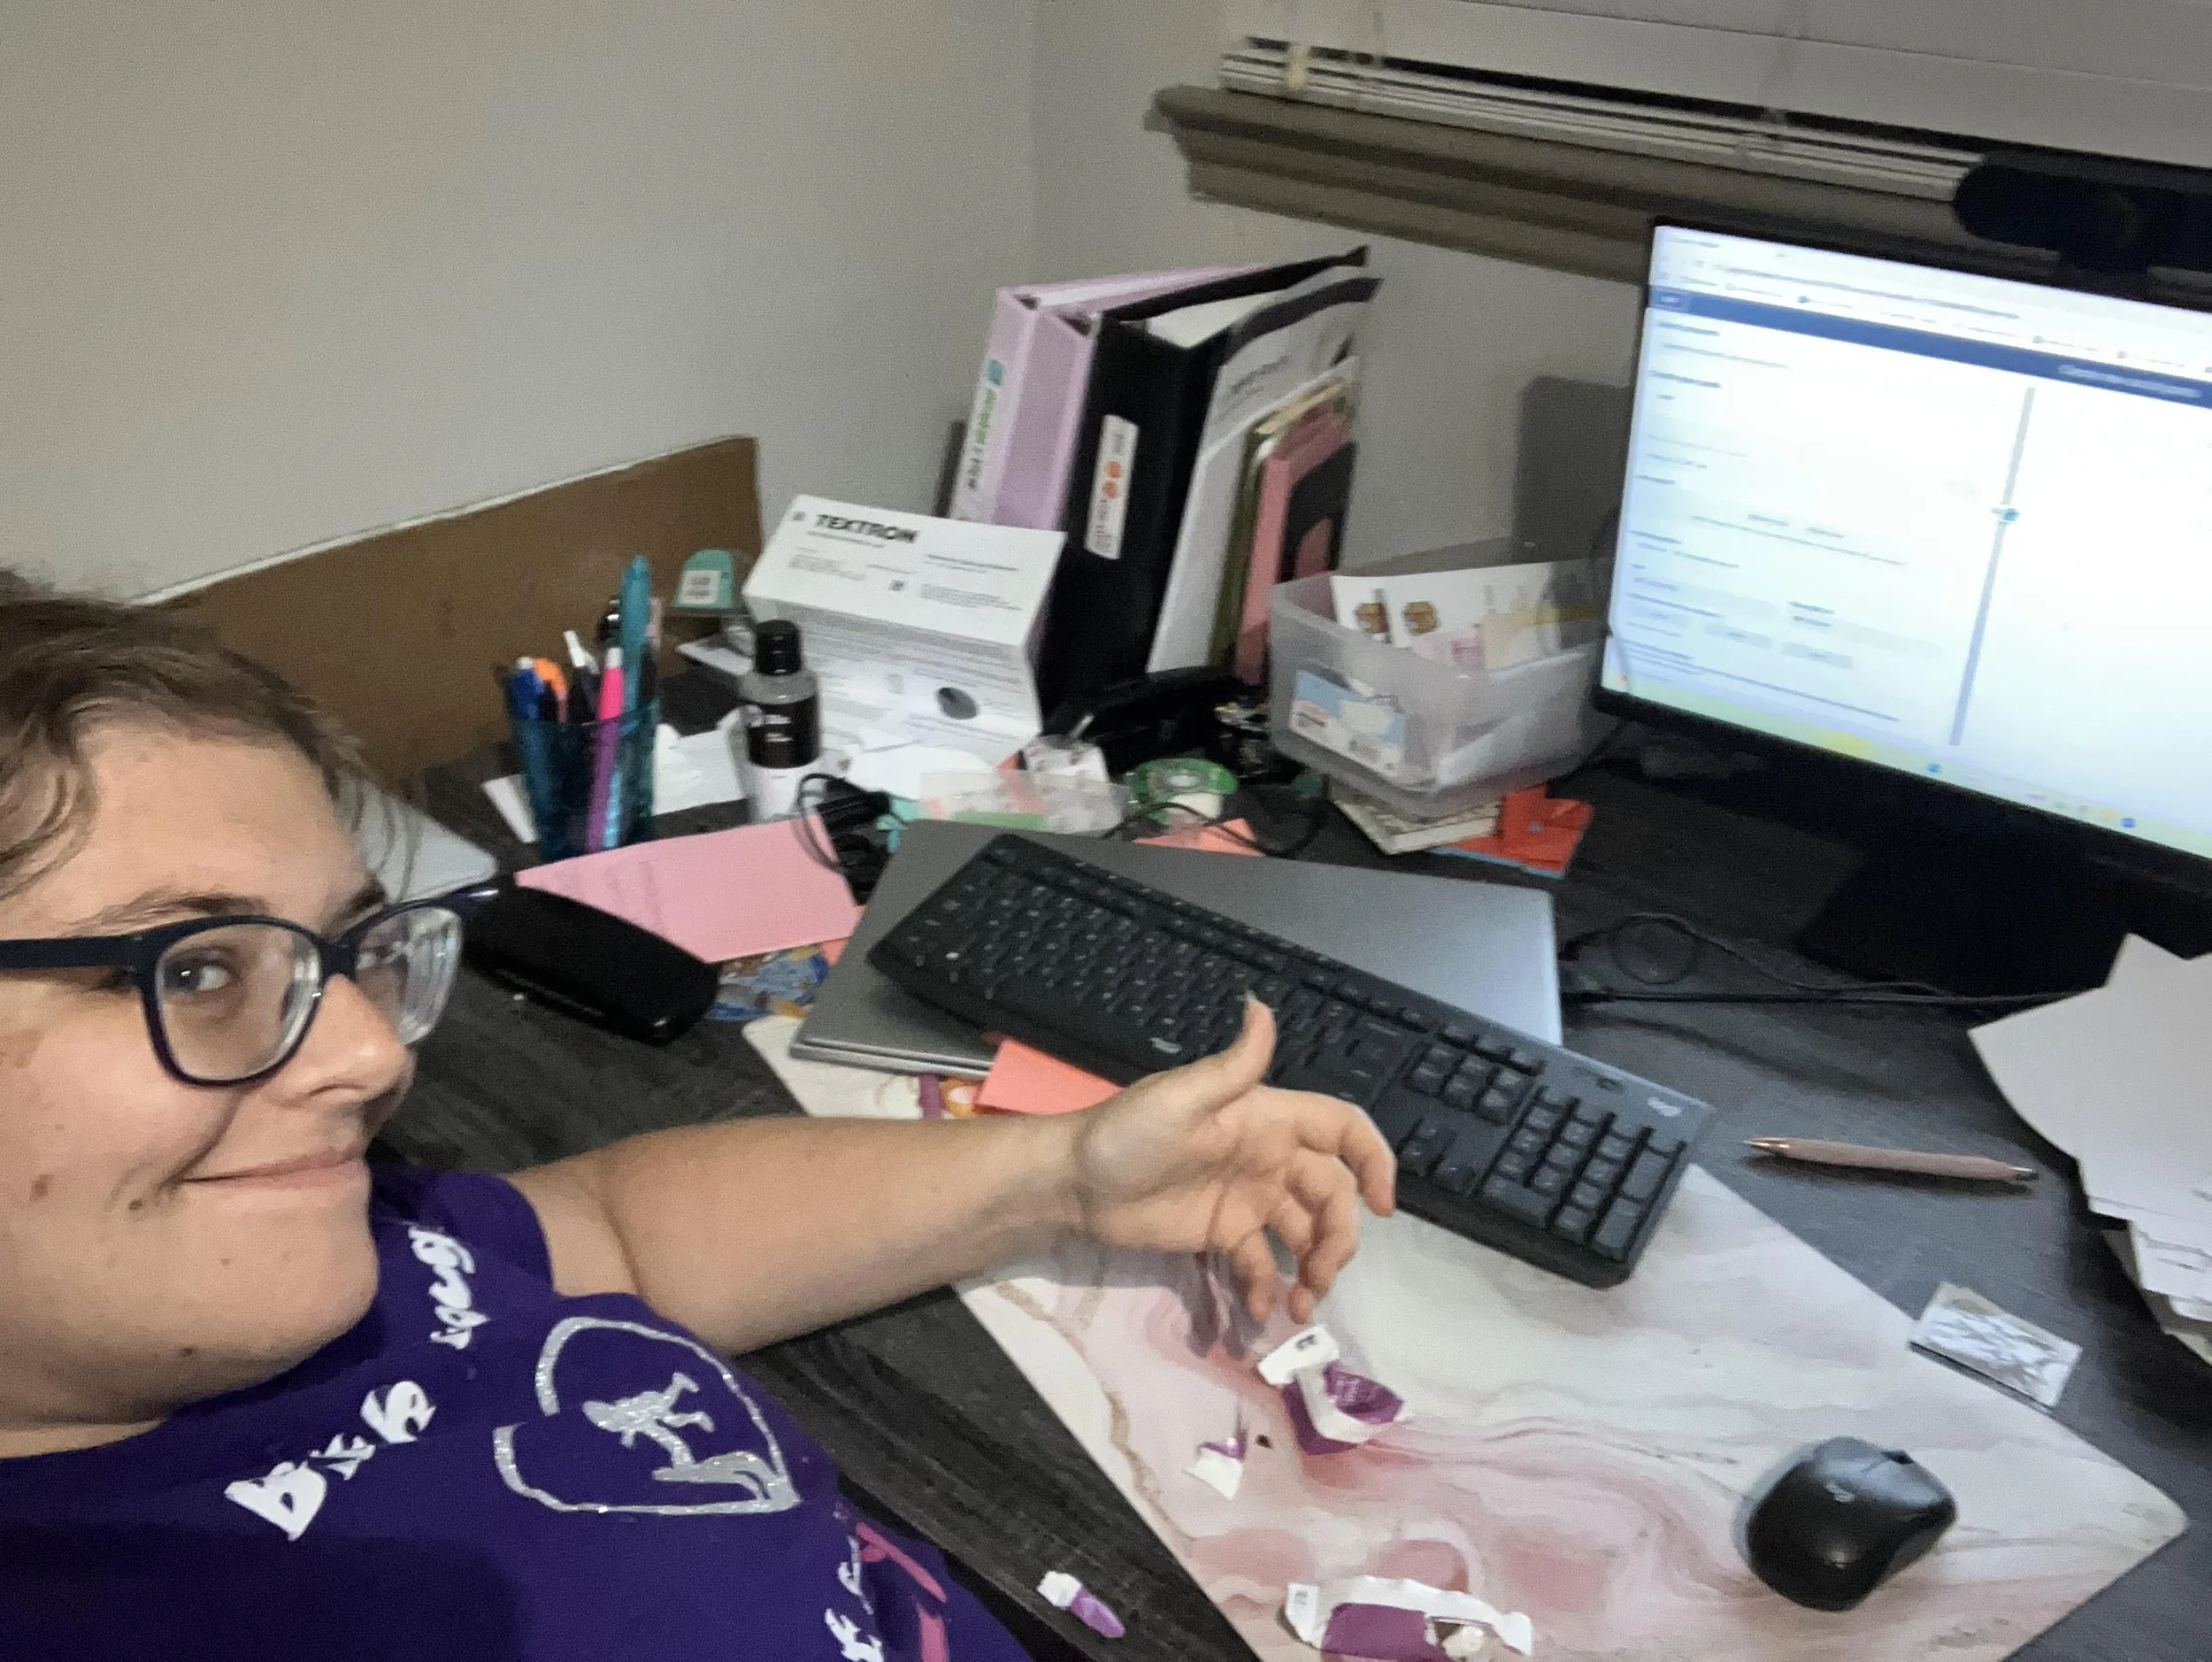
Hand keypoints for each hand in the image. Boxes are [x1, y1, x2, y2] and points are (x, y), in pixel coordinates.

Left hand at [1063, 999, 1394, 1322]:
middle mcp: (1268, 1158)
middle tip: (1321, 1276)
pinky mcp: (1223, 1234)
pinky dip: (1267, 1288)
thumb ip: (1232, 1065)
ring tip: (1300, 1307)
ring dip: (1313, 1270)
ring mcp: (1247, 1199)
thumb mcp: (1180, 1098)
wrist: (1073, 1183)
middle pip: (1330, 1195)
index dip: (1372, 1161)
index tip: (1383, 1207)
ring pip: (1304, 1233)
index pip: (1340, 1131)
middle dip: (1338, 1237)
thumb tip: (1260, 1004)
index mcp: (1267, 1119)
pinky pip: (1260, 1263)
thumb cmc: (1126, 1134)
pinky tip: (1259, 1311)